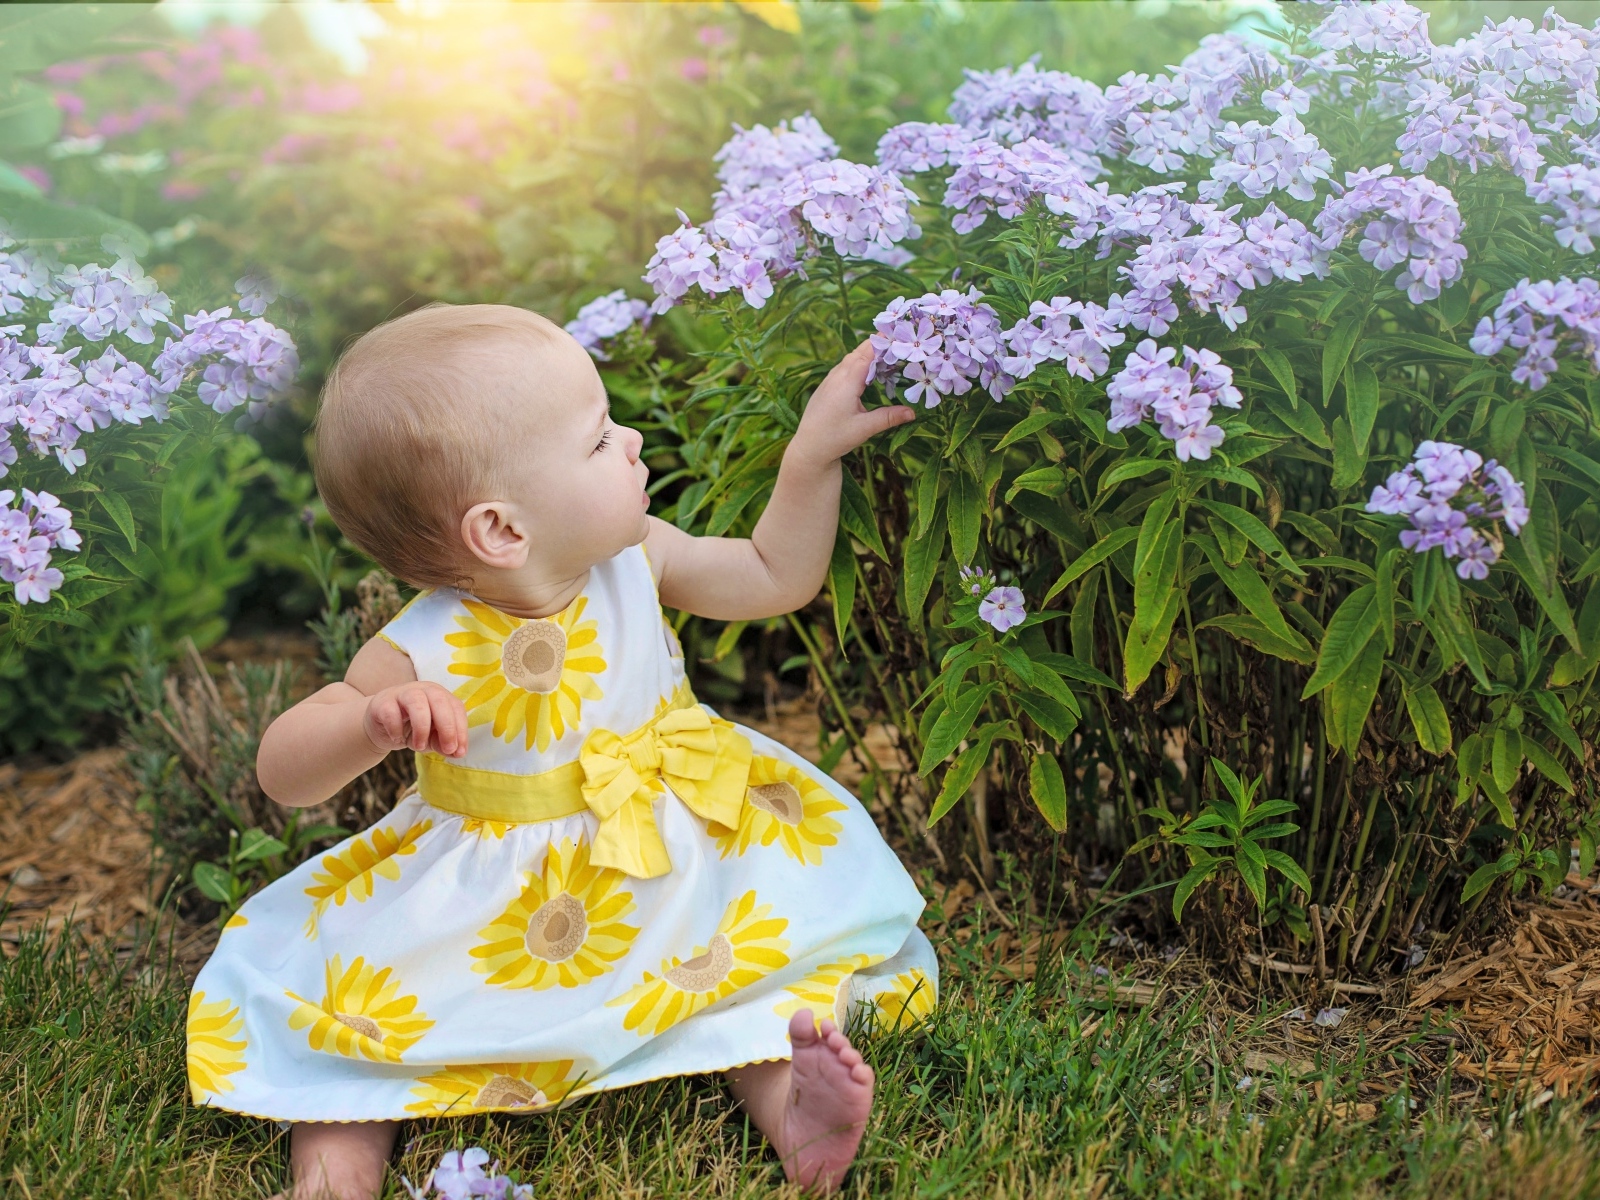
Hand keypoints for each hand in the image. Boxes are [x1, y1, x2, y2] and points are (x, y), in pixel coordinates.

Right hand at [363, 682, 468, 757]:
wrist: (380, 727)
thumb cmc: (411, 730)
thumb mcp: (431, 739)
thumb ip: (443, 744)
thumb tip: (456, 753)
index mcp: (439, 696)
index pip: (456, 708)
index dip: (461, 730)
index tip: (459, 751)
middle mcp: (423, 690)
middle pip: (439, 700)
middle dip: (447, 727)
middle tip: (447, 749)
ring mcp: (401, 693)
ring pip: (416, 703)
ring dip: (422, 728)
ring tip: (419, 747)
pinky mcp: (383, 702)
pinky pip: (391, 713)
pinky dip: (396, 729)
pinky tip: (397, 739)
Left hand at [789, 342, 914, 468]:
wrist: (808, 448)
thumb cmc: (833, 438)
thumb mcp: (864, 428)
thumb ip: (889, 417)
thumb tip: (913, 413)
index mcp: (847, 381)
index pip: (868, 351)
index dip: (884, 342)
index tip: (902, 337)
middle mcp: (837, 375)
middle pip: (861, 351)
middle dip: (881, 346)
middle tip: (903, 346)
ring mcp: (831, 379)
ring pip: (853, 358)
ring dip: (870, 355)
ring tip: (891, 357)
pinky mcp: (828, 386)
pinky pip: (846, 367)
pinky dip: (861, 364)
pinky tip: (871, 373)